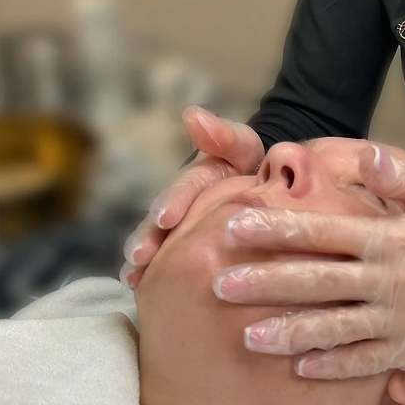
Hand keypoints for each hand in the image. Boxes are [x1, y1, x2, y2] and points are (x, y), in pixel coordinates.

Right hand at [120, 107, 264, 286]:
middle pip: (158, 223)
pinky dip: (154, 279)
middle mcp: (179, 206)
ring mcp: (179, 232)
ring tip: (134, 277)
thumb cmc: (255, 167)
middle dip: (148, 238)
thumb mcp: (245, 148)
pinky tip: (141, 290)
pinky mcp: (183, 255)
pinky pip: (168, 268)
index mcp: (195, 181)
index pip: (183, 190)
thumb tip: (191, 113)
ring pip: (157, 247)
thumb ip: (223, 135)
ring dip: (144, 261)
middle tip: (140, 256)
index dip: (172, 202)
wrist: (270, 191)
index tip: (164, 218)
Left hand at [213, 145, 404, 378]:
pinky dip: (335, 366)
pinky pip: (368, 361)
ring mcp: (401, 319)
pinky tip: (300, 367)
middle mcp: (392, 280)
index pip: (325, 231)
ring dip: (291, 332)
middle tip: (221, 284)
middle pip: (319, 282)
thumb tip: (360, 155)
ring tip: (248, 336)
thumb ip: (397, 173)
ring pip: (336, 328)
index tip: (237, 224)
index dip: (279, 227)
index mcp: (393, 237)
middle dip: (267, 283)